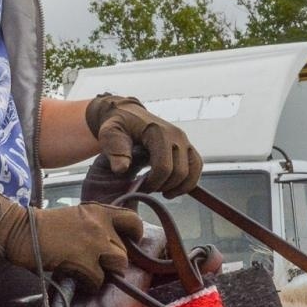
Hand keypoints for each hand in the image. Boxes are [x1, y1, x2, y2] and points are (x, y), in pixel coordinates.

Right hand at [0, 190, 142, 290]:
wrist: (22, 231)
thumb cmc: (46, 226)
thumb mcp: (77, 216)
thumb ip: (96, 225)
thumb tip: (111, 244)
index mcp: (99, 211)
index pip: (133, 220)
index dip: (135, 235)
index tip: (129, 243)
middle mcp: (101, 225)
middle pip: (125, 251)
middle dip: (114, 261)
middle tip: (98, 264)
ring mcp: (94, 243)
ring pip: (118, 265)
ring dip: (106, 273)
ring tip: (90, 272)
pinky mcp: (84, 261)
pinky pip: (98, 280)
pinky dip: (89, 284)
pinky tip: (77, 278)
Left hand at [84, 94, 202, 197]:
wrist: (127, 115)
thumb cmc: (118, 126)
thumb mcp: (109, 135)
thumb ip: (115, 150)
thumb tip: (121, 169)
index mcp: (158, 132)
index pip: (163, 167)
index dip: (153, 183)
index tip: (140, 188)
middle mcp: (176, 135)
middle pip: (179, 172)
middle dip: (164, 186)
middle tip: (148, 189)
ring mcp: (184, 140)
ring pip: (192, 171)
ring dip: (179, 187)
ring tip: (162, 191)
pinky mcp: (187, 145)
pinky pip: (197, 166)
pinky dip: (189, 181)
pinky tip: (172, 188)